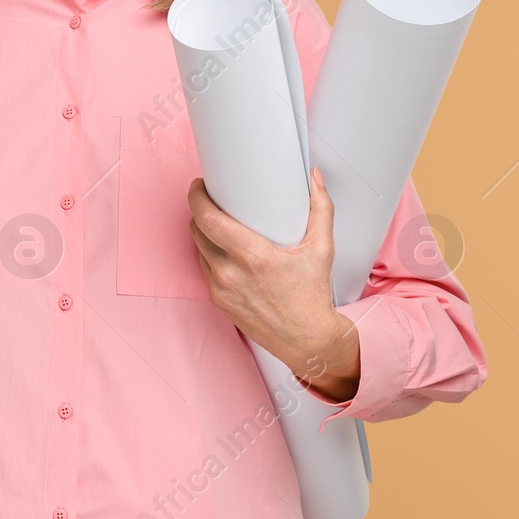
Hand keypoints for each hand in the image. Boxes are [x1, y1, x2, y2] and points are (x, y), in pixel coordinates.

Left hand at [186, 166, 360, 398]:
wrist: (308, 341)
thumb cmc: (313, 295)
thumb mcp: (322, 249)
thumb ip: (321, 208)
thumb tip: (314, 177)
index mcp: (252, 257)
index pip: (207, 219)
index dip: (196, 196)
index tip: (199, 184)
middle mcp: (230, 273)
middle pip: (197, 229)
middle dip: (200, 210)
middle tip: (211, 197)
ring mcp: (220, 288)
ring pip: (198, 248)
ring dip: (203, 231)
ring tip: (216, 220)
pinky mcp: (217, 300)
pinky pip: (204, 267)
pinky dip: (209, 253)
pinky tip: (220, 246)